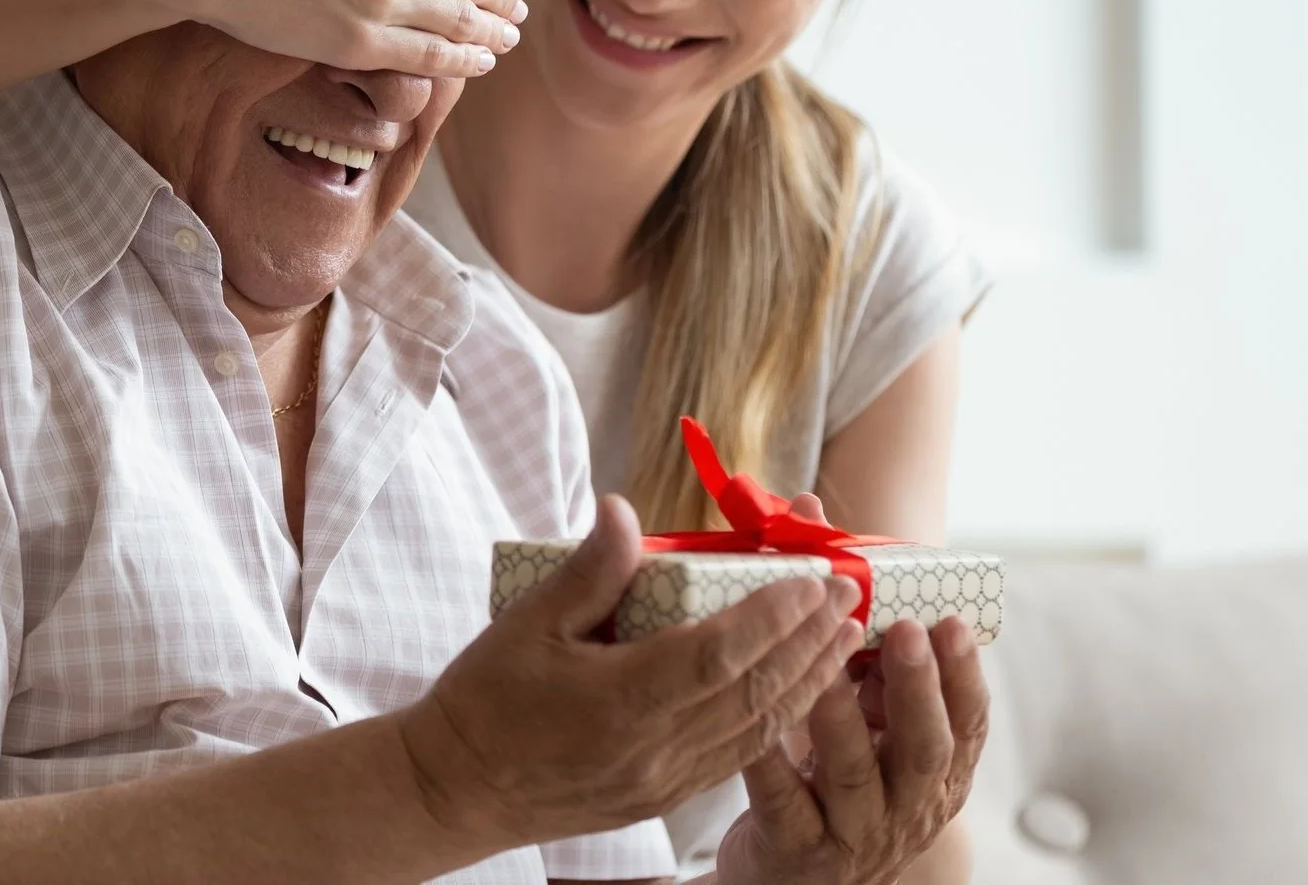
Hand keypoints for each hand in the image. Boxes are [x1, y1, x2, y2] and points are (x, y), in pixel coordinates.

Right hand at [396, 495, 863, 852]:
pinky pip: (738, 758)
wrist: (457, 790)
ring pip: (757, 731)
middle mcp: (651, 749)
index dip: (770, 616)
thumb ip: (587, 571)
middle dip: (809, 640)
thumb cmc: (485, 702)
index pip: (716, 655)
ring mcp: (662, 780)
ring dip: (807, 681)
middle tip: (851, 593)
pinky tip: (800, 692)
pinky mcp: (662, 797)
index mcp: (617, 702)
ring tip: (845, 638)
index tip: (811, 579)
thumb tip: (624, 509)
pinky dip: (779, 721)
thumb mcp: (526, 623)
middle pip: (753, 692)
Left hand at [711, 617, 988, 884]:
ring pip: (853, 773)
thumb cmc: (836, 796)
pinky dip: (771, 760)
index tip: (951, 625)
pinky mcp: (797, 849)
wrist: (793, 882)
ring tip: (826, 667)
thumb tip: (876, 609)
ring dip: (842, 714)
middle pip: (924, 749)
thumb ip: (883, 691)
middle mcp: (905, 808)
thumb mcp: (878, 746)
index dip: (965, 676)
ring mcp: (853, 833)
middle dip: (918, 688)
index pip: (968, 727)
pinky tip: (760, 722)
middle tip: (907, 633)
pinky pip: (783, 800)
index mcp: (936, 778)